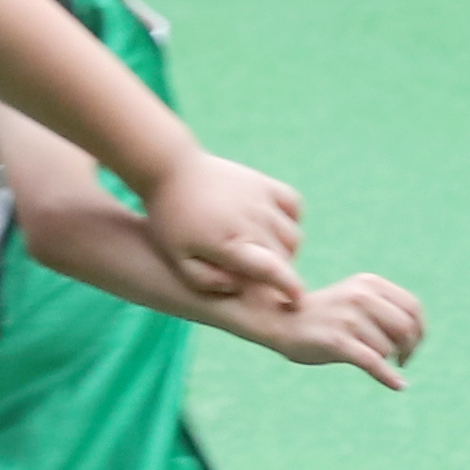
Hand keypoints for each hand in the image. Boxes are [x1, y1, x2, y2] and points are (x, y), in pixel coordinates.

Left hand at [138, 153, 304, 301]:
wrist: (171, 169)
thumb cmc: (171, 219)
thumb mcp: (178, 259)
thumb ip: (206, 281)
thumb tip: (239, 287)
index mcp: (230, 244)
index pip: (273, 269)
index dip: (290, 287)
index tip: (297, 301)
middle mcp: (252, 221)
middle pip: (285, 258)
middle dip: (277, 272)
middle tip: (254, 274)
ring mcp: (262, 200)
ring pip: (293, 236)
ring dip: (285, 251)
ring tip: (263, 252)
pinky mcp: (265, 183)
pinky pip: (294, 206)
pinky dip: (291, 221)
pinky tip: (272, 227)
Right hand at [255, 271, 425, 387]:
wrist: (279, 320)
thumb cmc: (324, 314)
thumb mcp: (356, 299)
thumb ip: (385, 308)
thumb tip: (418, 334)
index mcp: (369, 283)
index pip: (413, 308)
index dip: (420, 331)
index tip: (414, 345)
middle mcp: (361, 296)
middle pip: (406, 329)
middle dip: (410, 349)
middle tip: (403, 360)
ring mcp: (348, 318)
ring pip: (387, 349)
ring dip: (385, 360)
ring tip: (370, 359)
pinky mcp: (336, 341)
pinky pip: (373, 363)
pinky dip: (388, 377)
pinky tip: (399, 385)